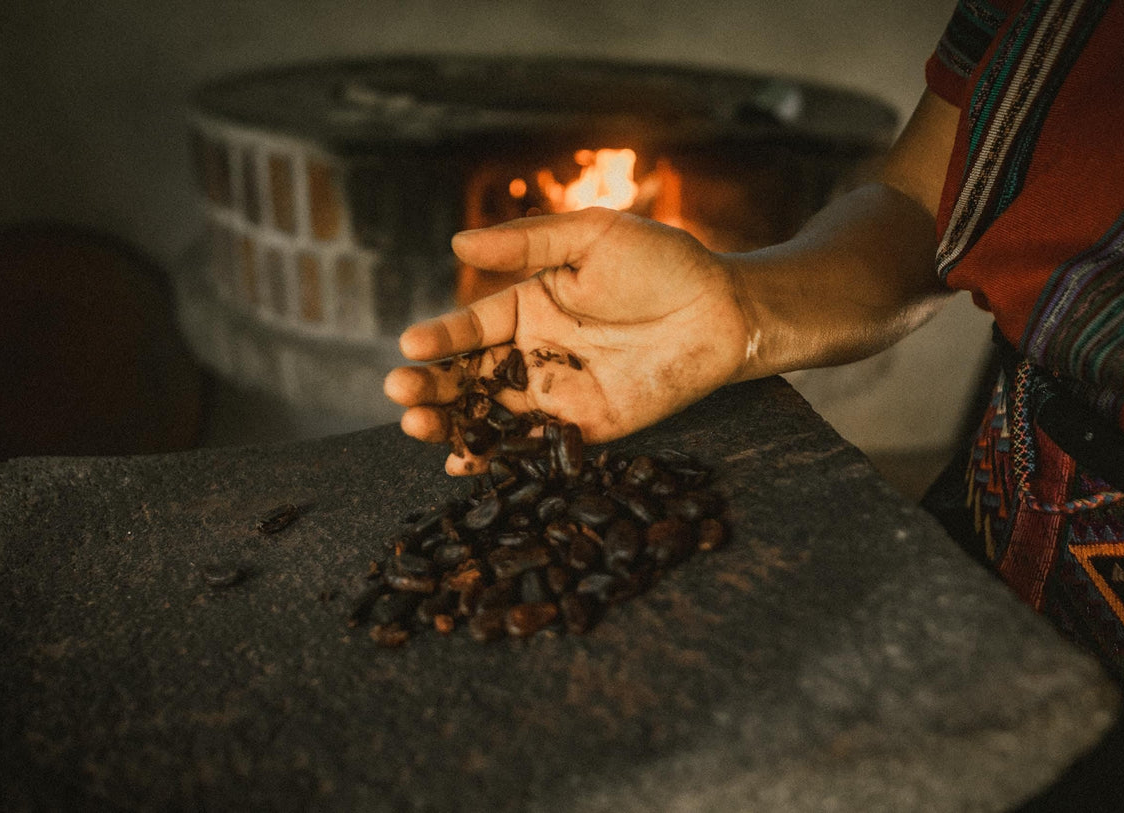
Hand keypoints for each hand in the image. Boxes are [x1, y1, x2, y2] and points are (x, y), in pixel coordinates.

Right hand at [384, 207, 752, 474]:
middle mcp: (536, 353)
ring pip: (492, 414)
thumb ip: (528, 241)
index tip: (410, 345)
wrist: (724, 310)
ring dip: (451, 423)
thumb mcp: (593, 236)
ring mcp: (560, 393)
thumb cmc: (663, 262)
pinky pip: (536, 445)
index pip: (472, 327)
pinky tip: (463, 462)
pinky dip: (499, 456)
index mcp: (529, 306)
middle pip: (469, 376)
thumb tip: (458, 243)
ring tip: (415, 425)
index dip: (440, 337)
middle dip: (431, 386)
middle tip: (400, 394)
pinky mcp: (589, 426)